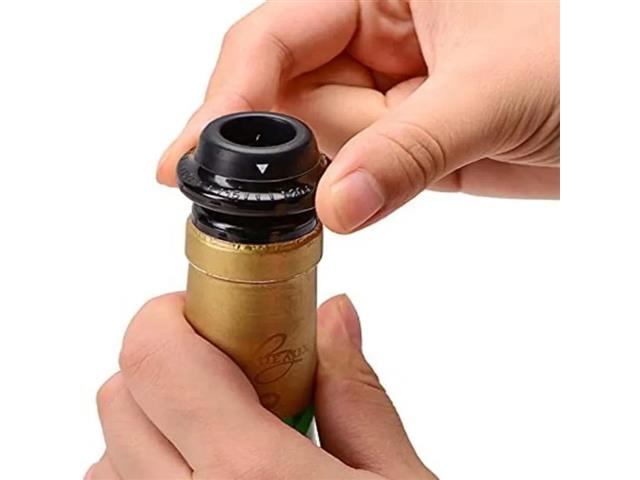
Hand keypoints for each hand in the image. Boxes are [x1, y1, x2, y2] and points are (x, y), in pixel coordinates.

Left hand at [86, 294, 435, 478]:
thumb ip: (358, 394)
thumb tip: (337, 318)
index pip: (154, 357)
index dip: (169, 317)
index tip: (208, 316)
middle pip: (120, 398)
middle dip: (167, 366)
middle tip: (229, 374)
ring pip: (104, 460)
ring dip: (151, 430)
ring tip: (222, 441)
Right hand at [157, 1, 558, 233]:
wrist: (631, 111)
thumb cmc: (591, 57)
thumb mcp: (493, 92)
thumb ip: (407, 151)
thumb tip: (334, 206)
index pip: (280, 34)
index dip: (230, 95)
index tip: (190, 154)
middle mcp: (377, 34)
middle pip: (287, 91)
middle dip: (262, 145)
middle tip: (216, 198)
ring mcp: (389, 91)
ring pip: (318, 137)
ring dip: (305, 177)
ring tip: (294, 206)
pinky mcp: (406, 141)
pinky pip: (356, 168)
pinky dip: (341, 194)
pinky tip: (327, 209)